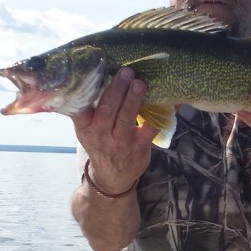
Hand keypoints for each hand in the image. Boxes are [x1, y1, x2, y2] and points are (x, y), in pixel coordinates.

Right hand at [71, 67, 155, 192]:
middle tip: (126, 72)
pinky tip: (170, 101)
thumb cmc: (100, 144)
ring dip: (133, 99)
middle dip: (117, 90)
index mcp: (85, 127)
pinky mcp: (139, 147)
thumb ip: (90, 108)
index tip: (93, 75)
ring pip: (126, 119)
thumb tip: (100, 74)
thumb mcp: (87, 130)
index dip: (86, 93)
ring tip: (140, 83)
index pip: (80, 110)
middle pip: (107, 110)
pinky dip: (161, 113)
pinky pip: (150, 127)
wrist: (112, 178)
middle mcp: (100, 135)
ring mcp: (120, 142)